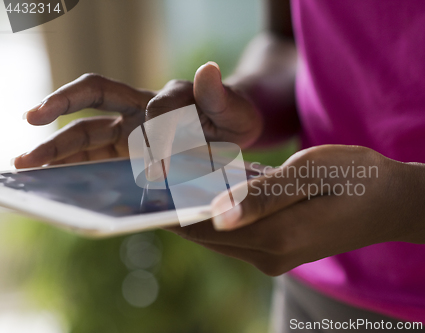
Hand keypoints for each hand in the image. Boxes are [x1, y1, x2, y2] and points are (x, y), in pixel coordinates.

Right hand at [15, 61, 262, 167]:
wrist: (230, 124)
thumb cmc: (232, 115)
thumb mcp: (234, 108)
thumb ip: (219, 96)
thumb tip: (207, 70)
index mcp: (170, 96)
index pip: (155, 112)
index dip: (156, 140)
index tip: (158, 171)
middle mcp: (143, 107)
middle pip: (96, 97)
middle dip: (63, 106)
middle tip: (30, 121)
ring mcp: (132, 127)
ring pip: (88, 129)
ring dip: (57, 143)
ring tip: (26, 161)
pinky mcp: (128, 146)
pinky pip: (96, 151)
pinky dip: (75, 163)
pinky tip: (54, 176)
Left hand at [169, 145, 424, 275]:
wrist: (396, 203)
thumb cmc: (357, 178)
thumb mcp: (310, 173)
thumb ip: (262, 195)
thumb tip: (214, 214)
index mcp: (275, 237)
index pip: (202, 227)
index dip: (170, 205)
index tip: (146, 182)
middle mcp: (270, 256)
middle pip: (205, 232)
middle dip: (179, 205)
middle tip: (159, 171)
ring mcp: (276, 257)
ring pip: (219, 232)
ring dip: (200, 207)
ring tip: (182, 174)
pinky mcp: (281, 249)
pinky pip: (238, 230)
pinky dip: (222, 210)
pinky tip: (217, 185)